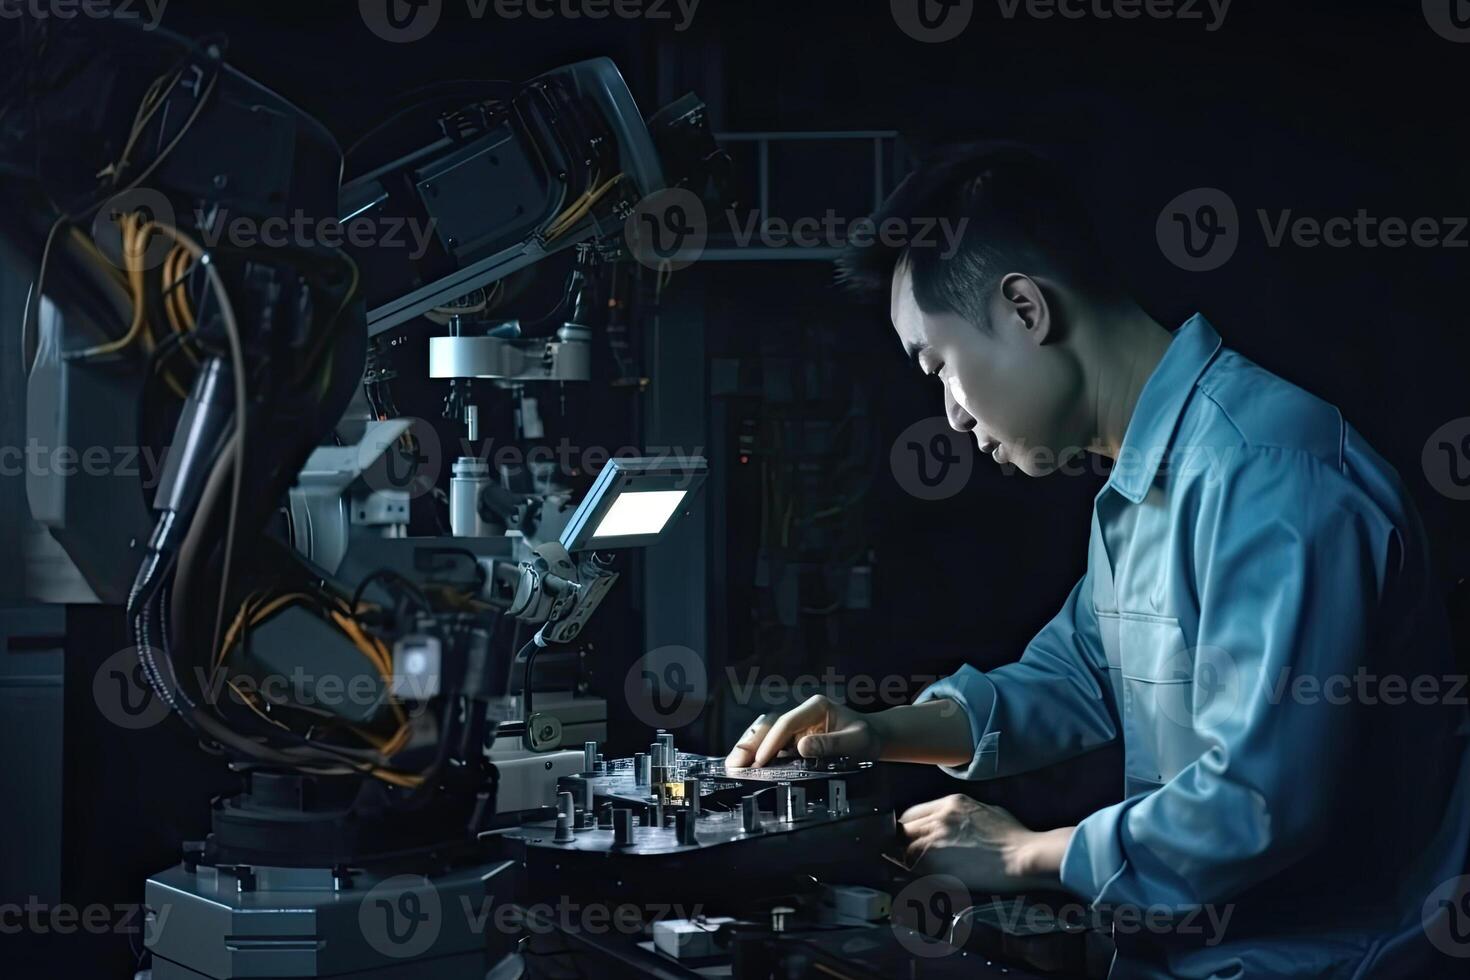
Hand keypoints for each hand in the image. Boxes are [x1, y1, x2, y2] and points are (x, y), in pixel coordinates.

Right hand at [724, 695, 883, 767]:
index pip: (787, 722)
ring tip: (733, 766)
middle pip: (769, 724)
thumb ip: (832, 744)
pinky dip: (757, 754)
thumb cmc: (867, 738)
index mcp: (816, 707)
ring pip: (765, 732)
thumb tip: (802, 747)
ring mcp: (796, 725)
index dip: (772, 741)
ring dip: (748, 748)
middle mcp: (802, 713)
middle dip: (750, 743)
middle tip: (734, 763)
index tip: (761, 760)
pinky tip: (745, 767)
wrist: (873, 738)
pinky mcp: (793, 738)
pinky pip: (771, 744)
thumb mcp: (856, 742)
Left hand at [898, 794, 1073, 893]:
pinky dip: (917, 872)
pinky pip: (915, 867)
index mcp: (951, 803)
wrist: (1024, 856)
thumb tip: (953, 824)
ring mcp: (937, 839)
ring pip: (906, 848)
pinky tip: (926, 877)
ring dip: (910, 859)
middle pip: (904, 829)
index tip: (911, 838)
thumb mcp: (986, 811)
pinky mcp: (939, 862)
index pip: (912, 813)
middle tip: (911, 855)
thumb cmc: (1014, 837)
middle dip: (906, 842)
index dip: (910, 828)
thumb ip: (962, 814)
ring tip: (920, 869)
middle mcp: (939, 818)